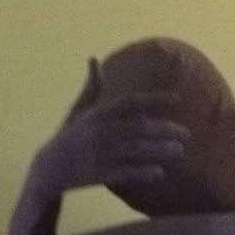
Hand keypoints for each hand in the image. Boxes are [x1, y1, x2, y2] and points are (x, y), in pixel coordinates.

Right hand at [33, 57, 188, 196]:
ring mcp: (100, 154)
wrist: (48, 169)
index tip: (178, 100)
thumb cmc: (68, 137)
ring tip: (180, 151)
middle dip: (165, 129)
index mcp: (97, 114)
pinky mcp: (99, 175)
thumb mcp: (78, 110)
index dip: (156, 100)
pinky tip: (160, 172)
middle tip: (186, 133)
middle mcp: (99, 132)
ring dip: (160, 151)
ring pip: (136, 151)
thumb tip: (93, 59)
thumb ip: (92, 88)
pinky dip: (143, 173)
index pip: (131, 102)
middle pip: (139, 128)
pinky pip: (126, 173)